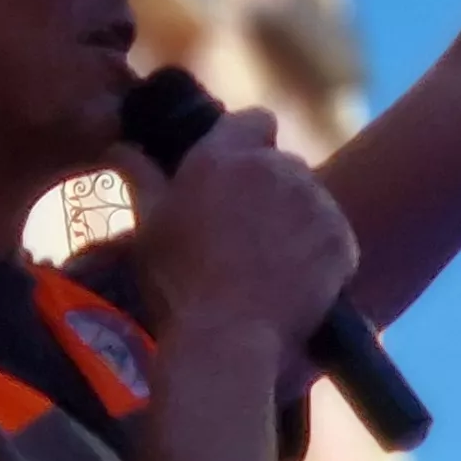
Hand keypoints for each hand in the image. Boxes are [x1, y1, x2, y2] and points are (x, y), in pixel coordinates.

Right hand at [124, 108, 356, 348]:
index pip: (255, 121)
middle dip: (272, 189)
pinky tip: (295, 282)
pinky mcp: (340, 238)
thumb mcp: (149, 226)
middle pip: (285, 164)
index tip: (239, 175)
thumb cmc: (178, 283)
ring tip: (271, 265)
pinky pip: (335, 236)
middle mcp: (274, 167)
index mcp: (223, 156)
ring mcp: (313, 202)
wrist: (227, 339)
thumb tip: (121, 145)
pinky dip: (322, 254)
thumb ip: (141, 176)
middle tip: (249, 233)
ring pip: (312, 200)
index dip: (250, 143)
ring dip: (298, 221)